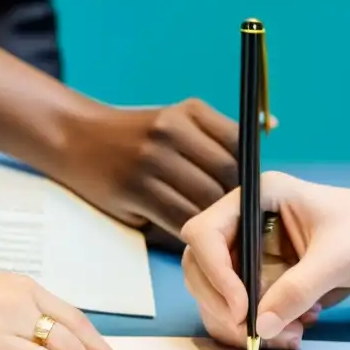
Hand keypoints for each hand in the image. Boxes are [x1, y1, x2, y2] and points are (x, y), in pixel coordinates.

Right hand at [60, 99, 238, 239]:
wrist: (77, 138)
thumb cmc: (140, 134)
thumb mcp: (179, 118)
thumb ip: (222, 129)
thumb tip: (273, 123)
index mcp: (189, 113)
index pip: (240, 144)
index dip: (251, 173)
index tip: (254, 191)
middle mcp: (171, 131)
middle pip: (225, 175)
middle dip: (237, 201)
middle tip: (242, 219)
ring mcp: (151, 161)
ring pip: (203, 200)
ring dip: (215, 221)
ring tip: (222, 231)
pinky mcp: (134, 190)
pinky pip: (176, 218)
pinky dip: (191, 231)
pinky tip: (195, 235)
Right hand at [180, 171, 349, 349]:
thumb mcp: (338, 259)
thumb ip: (297, 290)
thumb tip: (259, 327)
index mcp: (257, 197)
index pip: (205, 233)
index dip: (215, 273)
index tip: (242, 309)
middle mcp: (244, 221)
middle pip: (201, 267)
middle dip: (223, 306)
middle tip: (256, 335)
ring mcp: (249, 249)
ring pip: (215, 294)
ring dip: (241, 324)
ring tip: (290, 335)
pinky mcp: (260, 275)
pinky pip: (240, 308)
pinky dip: (258, 327)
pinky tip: (294, 330)